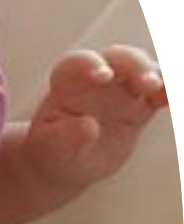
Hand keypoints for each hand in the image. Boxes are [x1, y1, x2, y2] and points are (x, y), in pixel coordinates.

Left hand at [24, 45, 167, 189]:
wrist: (68, 164)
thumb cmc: (53, 152)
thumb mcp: (52, 149)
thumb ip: (66, 137)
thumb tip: (88, 126)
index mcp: (65, 85)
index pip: (76, 63)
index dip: (90, 64)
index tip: (104, 76)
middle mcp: (95, 80)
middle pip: (117, 58)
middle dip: (134, 65)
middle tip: (148, 82)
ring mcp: (119, 90)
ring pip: (143, 69)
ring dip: (158, 74)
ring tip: (165, 90)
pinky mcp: (139, 106)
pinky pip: (159, 93)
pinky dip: (169, 91)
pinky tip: (174, 97)